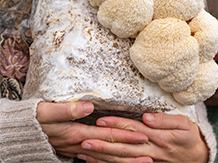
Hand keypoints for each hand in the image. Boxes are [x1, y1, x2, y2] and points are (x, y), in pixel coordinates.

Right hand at [36, 101, 150, 161]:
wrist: (22, 133)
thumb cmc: (35, 119)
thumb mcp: (47, 111)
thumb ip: (67, 109)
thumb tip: (88, 106)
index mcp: (78, 134)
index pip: (108, 135)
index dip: (126, 136)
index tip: (143, 136)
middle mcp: (82, 145)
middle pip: (111, 151)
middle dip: (131, 154)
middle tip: (150, 157)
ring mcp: (80, 151)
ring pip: (106, 158)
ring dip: (124, 161)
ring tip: (142, 162)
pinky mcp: (77, 151)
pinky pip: (97, 160)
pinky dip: (109, 162)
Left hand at [78, 113, 208, 162]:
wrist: (198, 157)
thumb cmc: (190, 137)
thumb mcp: (184, 124)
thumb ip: (165, 120)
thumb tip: (146, 116)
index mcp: (160, 137)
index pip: (134, 129)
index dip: (117, 124)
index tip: (101, 120)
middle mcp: (152, 151)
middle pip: (124, 147)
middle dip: (104, 143)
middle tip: (85, 139)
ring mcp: (148, 162)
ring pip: (122, 160)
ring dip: (102, 156)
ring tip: (85, 151)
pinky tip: (96, 161)